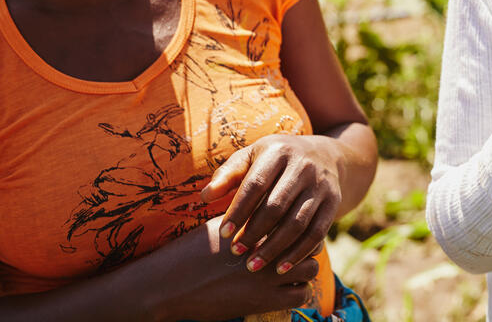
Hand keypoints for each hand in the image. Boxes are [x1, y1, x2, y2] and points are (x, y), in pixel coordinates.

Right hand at [152, 215, 319, 321]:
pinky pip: (300, 296)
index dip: (299, 223)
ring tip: (293, 270)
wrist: (169, 284)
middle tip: (297, 249)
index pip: (296, 218)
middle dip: (307, 245)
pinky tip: (286, 289)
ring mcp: (267, 275)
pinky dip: (299, 292)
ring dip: (305, 269)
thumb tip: (262, 201)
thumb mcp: (220, 223)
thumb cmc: (190, 251)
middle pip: (310, 241)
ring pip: (311, 269)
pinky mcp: (264, 301)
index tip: (294, 228)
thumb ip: (246, 213)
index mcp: (258, 225)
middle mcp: (267, 247)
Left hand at [199, 134, 341, 275]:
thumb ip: (228, 175)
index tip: (223, 234)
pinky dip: (299, 253)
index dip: (238, 211)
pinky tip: (281, 268)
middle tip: (236, 252)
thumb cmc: (276, 160)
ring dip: (274, 248)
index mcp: (279, 152)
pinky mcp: (334, 202)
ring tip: (253, 265)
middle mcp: (304, 166)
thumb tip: (205, 197)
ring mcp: (321, 185)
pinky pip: (317, 232)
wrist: (324, 156)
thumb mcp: (252, 157)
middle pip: (277, 206)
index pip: (256, 184)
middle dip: (254, 233)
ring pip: (297, 223)